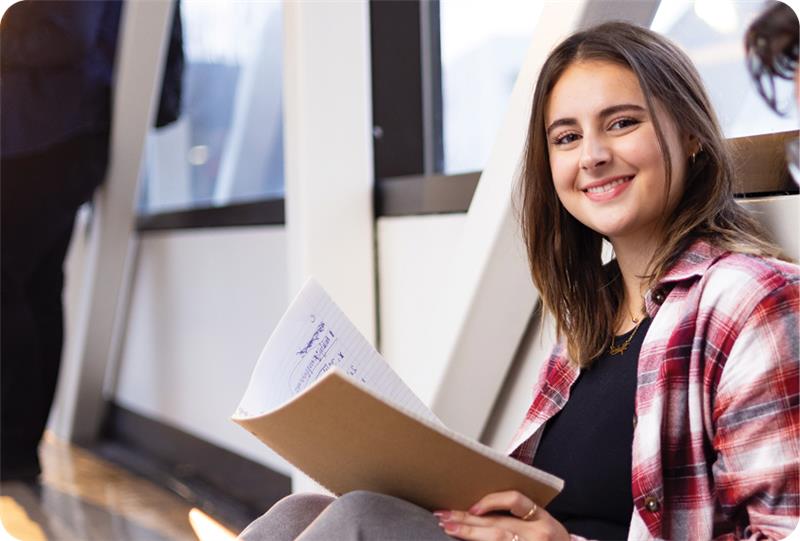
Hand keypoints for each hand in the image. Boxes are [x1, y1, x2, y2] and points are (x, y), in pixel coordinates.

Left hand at [434, 491, 569, 540]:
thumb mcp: (542, 524)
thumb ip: (519, 515)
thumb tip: (480, 506)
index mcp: (542, 518)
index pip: (515, 500)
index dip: (492, 501)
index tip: (471, 506)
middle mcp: (538, 533)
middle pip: (498, 523)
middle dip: (468, 519)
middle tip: (444, 515)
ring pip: (497, 539)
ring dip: (469, 533)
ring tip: (449, 528)